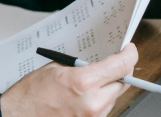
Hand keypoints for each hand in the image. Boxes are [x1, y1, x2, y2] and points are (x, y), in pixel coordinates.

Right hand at [1, 43, 137, 116]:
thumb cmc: (30, 94)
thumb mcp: (56, 68)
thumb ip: (82, 65)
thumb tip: (100, 61)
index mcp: (84, 83)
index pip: (121, 66)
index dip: (129, 55)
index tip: (128, 50)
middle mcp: (93, 103)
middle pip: (122, 83)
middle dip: (119, 72)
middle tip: (111, 65)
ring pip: (114, 98)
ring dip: (108, 88)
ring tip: (88, 84)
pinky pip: (103, 110)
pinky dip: (99, 101)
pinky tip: (84, 97)